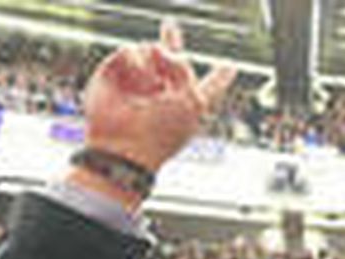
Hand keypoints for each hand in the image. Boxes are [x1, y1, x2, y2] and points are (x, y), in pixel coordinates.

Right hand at [82, 19, 234, 173]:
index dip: (219, 77)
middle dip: (171, 41)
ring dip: (155, 63)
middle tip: (169, 26)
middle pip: (170, 57)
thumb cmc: (161, 132)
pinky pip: (129, 50)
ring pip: (152, 49)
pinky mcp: (114, 73)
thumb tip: (155, 46)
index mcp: (189, 101)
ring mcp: (138, 80)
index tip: (230, 68)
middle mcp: (164, 89)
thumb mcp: (190, 101)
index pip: (208, 85)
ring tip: (150, 86)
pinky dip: (135, 61)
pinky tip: (137, 78)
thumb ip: (182, 68)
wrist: (123, 146)